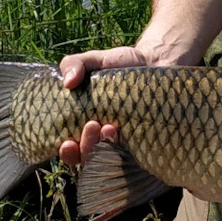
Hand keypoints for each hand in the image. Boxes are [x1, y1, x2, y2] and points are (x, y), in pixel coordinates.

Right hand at [57, 45, 149, 167]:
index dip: (67, 152)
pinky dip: (130, 150)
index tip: (67, 143)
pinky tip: (129, 134)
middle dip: (87, 146)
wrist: (155, 65)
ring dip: (106, 147)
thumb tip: (67, 82)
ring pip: (111, 160)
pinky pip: (136, 157)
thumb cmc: (119, 66)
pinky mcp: (144, 143)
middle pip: (89, 159)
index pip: (71, 150)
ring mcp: (124, 143)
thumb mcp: (94, 60)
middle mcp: (102, 139)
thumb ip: (74, 64)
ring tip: (110, 127)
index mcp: (83, 126)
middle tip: (93, 124)